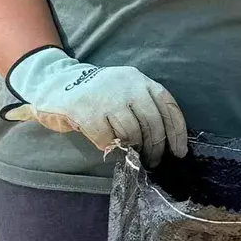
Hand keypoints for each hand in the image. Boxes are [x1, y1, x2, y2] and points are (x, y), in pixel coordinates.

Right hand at [2, 47, 187, 166]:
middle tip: (154, 160)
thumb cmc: (102, 93)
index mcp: (141, 80)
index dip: (178, 131)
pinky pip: (109, 140)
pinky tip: (109, 146)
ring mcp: (108, 99)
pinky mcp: (89, 113)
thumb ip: (145, 106)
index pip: (168, 106)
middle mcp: (128, 86)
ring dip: (135, 149)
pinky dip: (111, 147)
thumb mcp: (127, 89)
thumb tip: (166, 140)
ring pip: (133, 133)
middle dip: (156, 146)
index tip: (180, 151)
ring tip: (133, 154)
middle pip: (153, 123)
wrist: (61, 83)